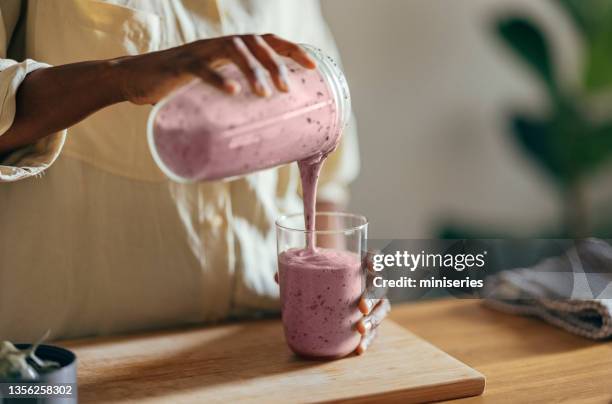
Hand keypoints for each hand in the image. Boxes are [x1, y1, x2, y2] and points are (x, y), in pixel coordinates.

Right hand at [114, 34, 316, 104]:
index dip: (292, 50)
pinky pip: (202, 67)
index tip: (313, 66)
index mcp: (230, 49)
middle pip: (255, 42)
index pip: (267, 40)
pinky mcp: (180, 65)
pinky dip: (219, 78)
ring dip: (253, 71)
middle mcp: (218, 44)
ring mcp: (199, 51)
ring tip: (265, 95)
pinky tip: (234, 91)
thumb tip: (263, 125)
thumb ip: (234, 96)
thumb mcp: (213, 88)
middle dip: (276, 64)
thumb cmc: (179, 87)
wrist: (135, 79)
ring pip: (233, 50)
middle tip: (286, 90)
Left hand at [273, 251, 390, 355]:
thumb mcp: (309, 274)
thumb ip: (296, 273)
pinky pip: (375, 331)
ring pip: (382, 309)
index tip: (370, 266)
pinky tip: (359, 349)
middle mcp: (369, 283)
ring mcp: (372, 303)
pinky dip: (369, 340)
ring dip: (374, 319)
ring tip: (361, 329)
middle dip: (373, 296)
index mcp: (358, 266)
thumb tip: (277, 276)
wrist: (328, 291)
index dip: (374, 260)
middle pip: (379, 286)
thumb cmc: (321, 278)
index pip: (372, 258)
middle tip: (361, 307)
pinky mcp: (370, 321)